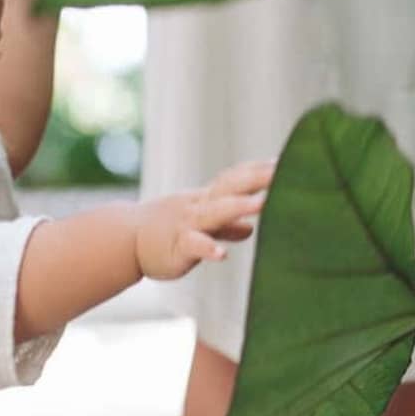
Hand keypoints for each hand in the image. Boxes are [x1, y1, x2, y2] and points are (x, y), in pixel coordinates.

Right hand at [133, 160, 275, 280]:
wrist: (125, 240)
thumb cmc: (166, 231)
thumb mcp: (199, 225)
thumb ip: (226, 225)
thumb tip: (250, 227)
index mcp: (207, 198)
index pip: (236, 177)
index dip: (260, 169)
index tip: (288, 160)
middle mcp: (199, 205)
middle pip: (230, 186)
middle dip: (257, 178)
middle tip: (283, 170)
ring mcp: (187, 224)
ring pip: (214, 211)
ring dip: (238, 206)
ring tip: (262, 204)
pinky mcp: (176, 247)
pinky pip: (193, 245)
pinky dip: (208, 248)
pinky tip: (222, 255)